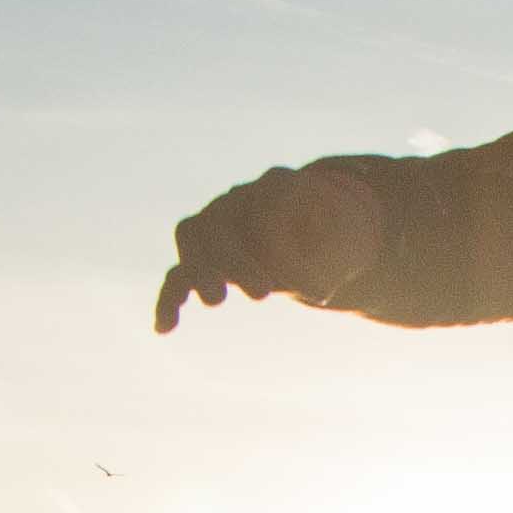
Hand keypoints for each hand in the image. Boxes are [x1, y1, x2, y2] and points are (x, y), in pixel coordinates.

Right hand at [153, 164, 382, 332]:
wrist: (320, 240)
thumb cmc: (337, 238)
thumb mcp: (348, 242)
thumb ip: (334, 254)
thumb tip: (321, 295)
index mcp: (278, 184)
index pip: (267, 200)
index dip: (281, 235)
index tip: (306, 277)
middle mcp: (239, 199)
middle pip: (220, 220)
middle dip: (237, 257)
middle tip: (264, 293)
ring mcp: (217, 225)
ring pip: (193, 238)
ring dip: (201, 269)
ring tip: (217, 300)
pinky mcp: (204, 258)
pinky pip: (178, 274)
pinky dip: (170, 300)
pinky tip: (164, 328)